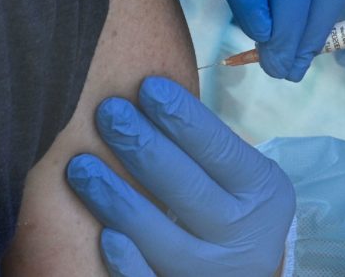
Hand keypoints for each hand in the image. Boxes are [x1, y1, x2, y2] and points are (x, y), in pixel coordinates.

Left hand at [66, 77, 294, 276]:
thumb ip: (204, 147)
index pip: (218, 149)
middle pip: (188, 189)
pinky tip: (105, 234)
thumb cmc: (230, 202)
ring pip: (165, 239)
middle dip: (144, 146)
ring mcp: (215, 271)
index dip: (182, 117)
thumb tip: (147, 90)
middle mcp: (244, 234)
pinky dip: (129, 262)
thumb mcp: (239, 173)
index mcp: (262, 191)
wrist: (245, 267)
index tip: (147, 85)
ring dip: (119, 200)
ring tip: (81, 166)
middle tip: (108, 113)